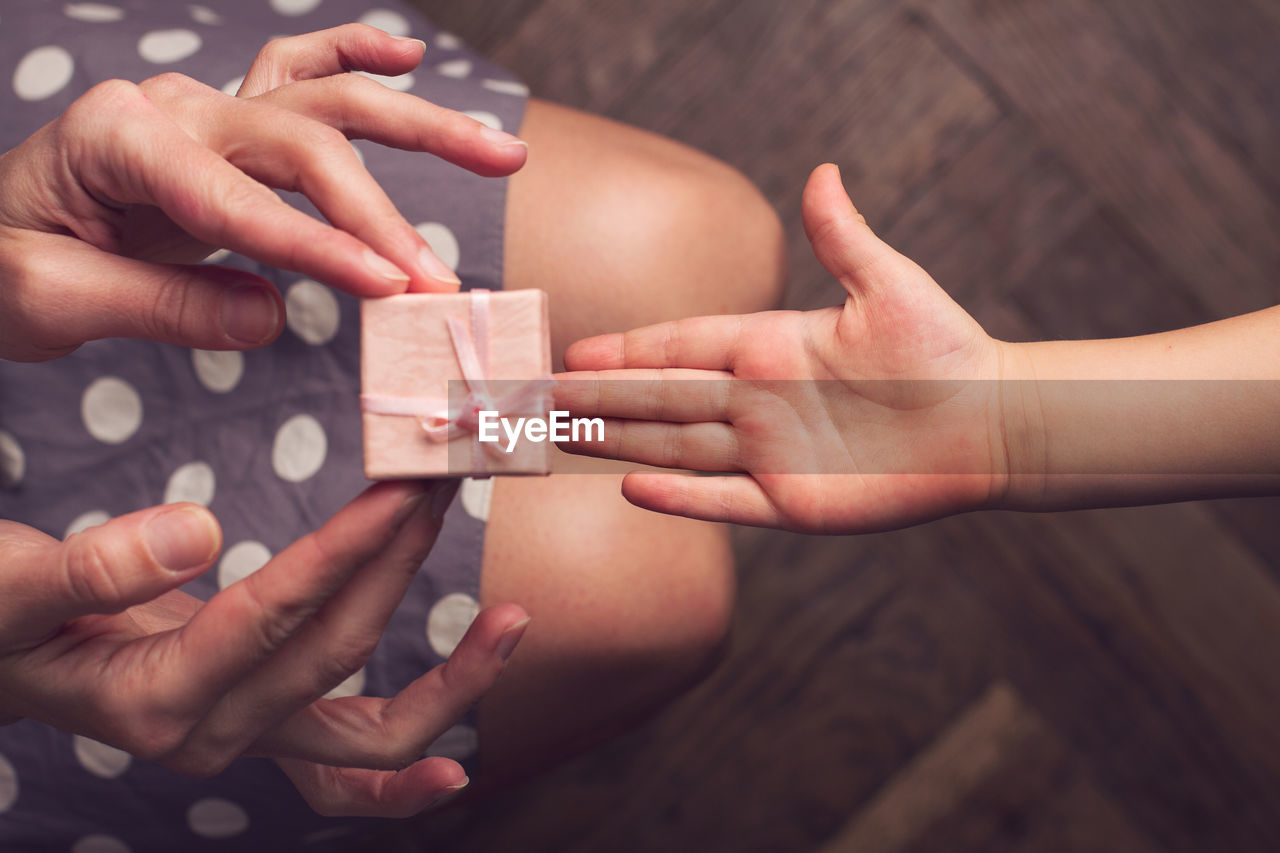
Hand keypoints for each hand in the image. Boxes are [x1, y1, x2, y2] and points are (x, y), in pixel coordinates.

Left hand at [0, 24, 527, 360]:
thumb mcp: (49, 300)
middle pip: (306, 142)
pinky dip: (356, 55)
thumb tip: (271, 316)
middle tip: (442, 279)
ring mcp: (205, 107)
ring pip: (328, 101)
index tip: (392, 292)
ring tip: (502, 154)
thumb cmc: (3, 265)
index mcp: (118, 138)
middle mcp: (174, 107)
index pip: (238, 200)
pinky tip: (407, 55)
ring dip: (420, 125)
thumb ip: (158, 306)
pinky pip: (299, 72)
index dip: (321, 249)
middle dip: (382, 214)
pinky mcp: (227, 127)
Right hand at [0, 481, 529, 815]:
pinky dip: (398, 782)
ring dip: (446, 681)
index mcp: (153, 699)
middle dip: (401, 568)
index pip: (273, 617)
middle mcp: (210, 736)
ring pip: (365, 738)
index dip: (343, 553)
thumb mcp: (6, 588)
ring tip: (512, 621)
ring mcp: (242, 743)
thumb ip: (90, 568)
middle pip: (338, 658)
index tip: (402, 489)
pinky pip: (342, 779)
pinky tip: (455, 773)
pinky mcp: (260, 731)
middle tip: (449, 487)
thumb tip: (195, 532)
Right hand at [556, 164, 1013, 532]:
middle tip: (538, 399)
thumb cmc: (945, 349)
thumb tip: (823, 174)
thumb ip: (843, 238)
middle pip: (661, 398)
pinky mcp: (793, 503)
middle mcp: (758, 400)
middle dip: (600, 398)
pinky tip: (631, 489)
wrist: (990, 423)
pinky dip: (680, 498)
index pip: (682, 344)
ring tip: (563, 437)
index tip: (575, 353)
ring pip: (676, 446)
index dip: (628, 350)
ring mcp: (771, 454)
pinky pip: (724, 500)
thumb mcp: (890, 285)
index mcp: (771, 346)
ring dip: (619, 442)